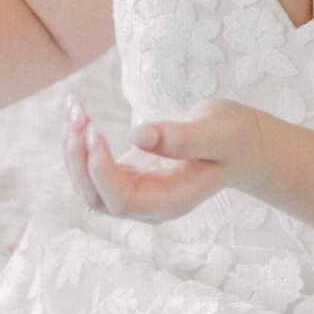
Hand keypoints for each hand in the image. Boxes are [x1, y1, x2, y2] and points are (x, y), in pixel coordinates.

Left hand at [63, 96, 267, 223]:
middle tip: (79, 115)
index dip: (102, 174)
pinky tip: (78, 115)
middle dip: (80, 160)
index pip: (123, 202)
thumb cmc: (233, 137)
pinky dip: (80, 144)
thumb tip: (138, 136)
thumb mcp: (217, 130)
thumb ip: (181, 137)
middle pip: (97, 199)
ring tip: (75, 109)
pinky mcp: (129, 175)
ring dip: (74, 150)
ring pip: (89, 186)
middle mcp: (149, 204)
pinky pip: (93, 169)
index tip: (95, 133)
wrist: (239, 143)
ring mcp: (137, 192)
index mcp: (172, 201)